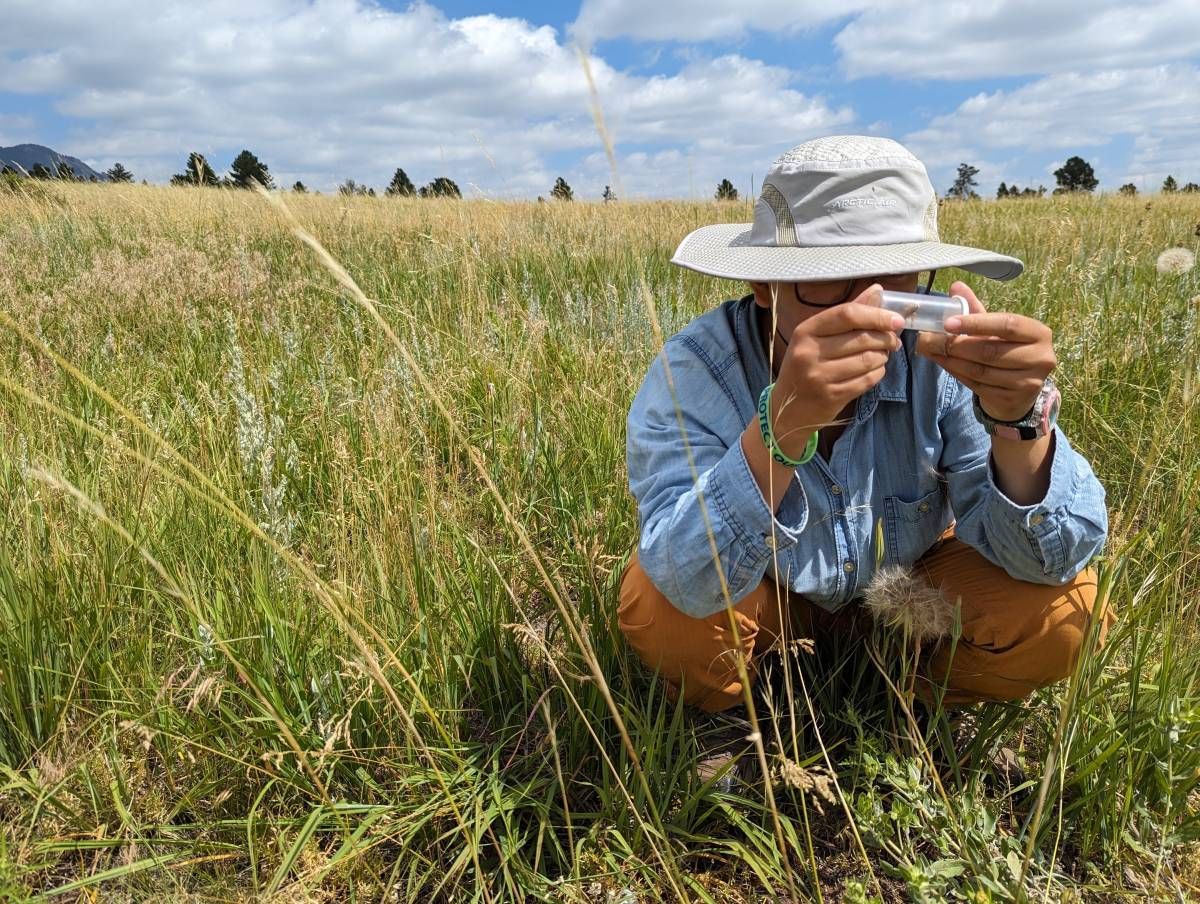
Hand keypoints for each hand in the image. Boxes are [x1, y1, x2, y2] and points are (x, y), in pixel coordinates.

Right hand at [771, 284, 904, 454]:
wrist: (787, 408)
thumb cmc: (805, 365)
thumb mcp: (817, 336)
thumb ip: (848, 314)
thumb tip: (877, 290)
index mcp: (805, 331)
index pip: (847, 314)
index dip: (877, 315)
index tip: (897, 320)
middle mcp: (809, 352)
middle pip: (861, 338)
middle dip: (886, 338)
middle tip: (893, 340)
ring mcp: (819, 376)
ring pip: (868, 359)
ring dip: (883, 356)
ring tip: (882, 355)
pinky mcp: (831, 396)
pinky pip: (867, 380)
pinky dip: (878, 373)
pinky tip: (875, 370)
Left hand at [915, 281, 1055, 421]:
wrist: (1020, 390)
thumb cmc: (1007, 350)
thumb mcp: (997, 329)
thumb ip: (977, 309)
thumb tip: (956, 287)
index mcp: (1039, 333)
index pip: (1008, 324)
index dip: (977, 323)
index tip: (948, 323)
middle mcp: (1040, 358)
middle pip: (990, 351)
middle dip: (955, 345)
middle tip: (928, 339)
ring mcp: (1028, 382)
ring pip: (981, 370)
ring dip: (950, 360)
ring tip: (930, 350)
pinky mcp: (1012, 400)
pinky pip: (977, 386)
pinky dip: (956, 373)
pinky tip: (943, 363)